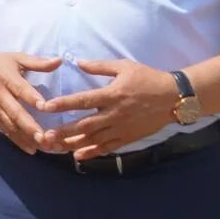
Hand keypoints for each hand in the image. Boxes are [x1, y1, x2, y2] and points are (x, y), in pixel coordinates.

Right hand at [0, 50, 62, 153]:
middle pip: (14, 112)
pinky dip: (17, 140)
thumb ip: (38, 62)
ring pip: (9, 124)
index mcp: (6, 77)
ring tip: (41, 147)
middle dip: (29, 126)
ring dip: (24, 137)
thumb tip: (60, 61)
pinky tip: (30, 149)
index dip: (32, 98)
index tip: (45, 107)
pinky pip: (4, 129)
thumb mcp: (16, 58)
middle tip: (44, 138)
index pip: (20, 89)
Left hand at [35, 60, 178, 159]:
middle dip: (64, 131)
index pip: (83, 100)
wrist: (175, 97)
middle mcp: (115, 114)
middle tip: (45, 135)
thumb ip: (100, 66)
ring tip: (55, 147)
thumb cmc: (148, 79)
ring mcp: (122, 128)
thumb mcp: (124, 66)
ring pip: (94, 139)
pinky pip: (108, 147)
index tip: (45, 107)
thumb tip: (78, 62)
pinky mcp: (129, 137)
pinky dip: (93, 152)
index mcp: (112, 94)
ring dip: (74, 144)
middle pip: (85, 125)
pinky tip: (78, 155)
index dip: (63, 104)